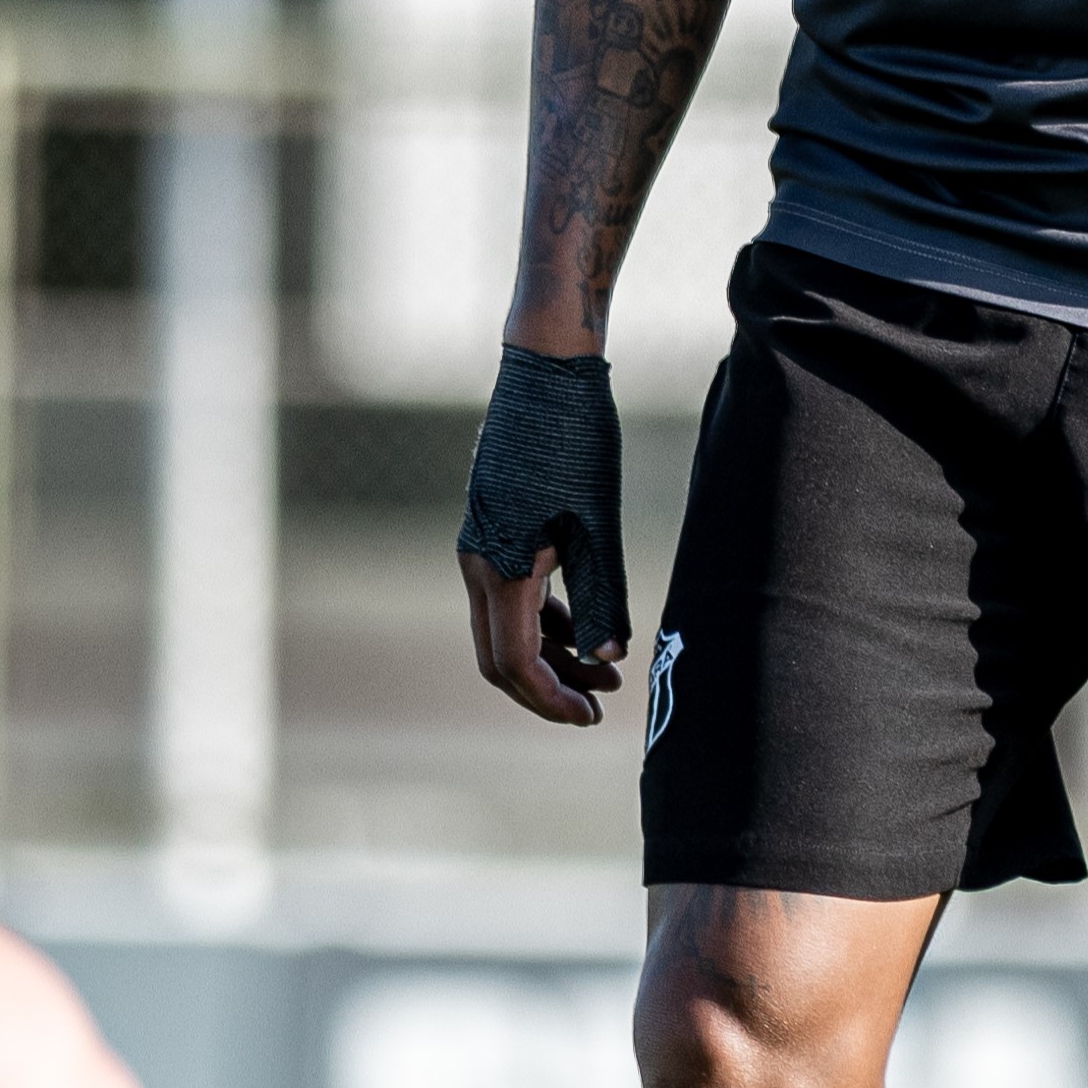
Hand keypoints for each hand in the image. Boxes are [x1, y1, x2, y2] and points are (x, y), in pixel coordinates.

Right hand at [461, 345, 632, 725]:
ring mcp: (480, 543)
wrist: (547, 370)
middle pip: (499, 655)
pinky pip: (510, 594)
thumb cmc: (578, 441)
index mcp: (500, 566)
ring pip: (505, 626)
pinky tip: (586, 630)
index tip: (591, 717)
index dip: (551, 699)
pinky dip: (544, 620)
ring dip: (551, 656)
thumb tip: (609, 662)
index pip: (515, 661)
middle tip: (598, 708)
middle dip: (546, 688)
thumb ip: (603, 597)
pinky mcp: (493, 527)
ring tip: (606, 675)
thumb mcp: (600, 525)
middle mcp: (477, 560)